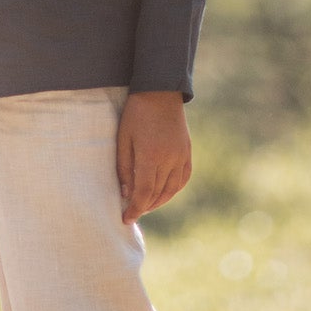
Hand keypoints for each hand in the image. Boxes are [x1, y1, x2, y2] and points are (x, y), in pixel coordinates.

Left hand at [116, 91, 191, 224]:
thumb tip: (125, 194)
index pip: (144, 192)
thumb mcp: (123, 138)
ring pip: (172, 189)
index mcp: (150, 155)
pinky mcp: (187, 151)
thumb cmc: (136, 113)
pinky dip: (174, 190)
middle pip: (157, 193)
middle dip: (144, 206)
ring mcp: (181, 155)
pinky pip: (183, 178)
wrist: (160, 91)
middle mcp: (169, 159)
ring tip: (146, 206)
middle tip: (133, 213)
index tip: (126, 219)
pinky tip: (164, 194)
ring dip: (159, 201)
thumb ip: (124, 167)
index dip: (135, 208)